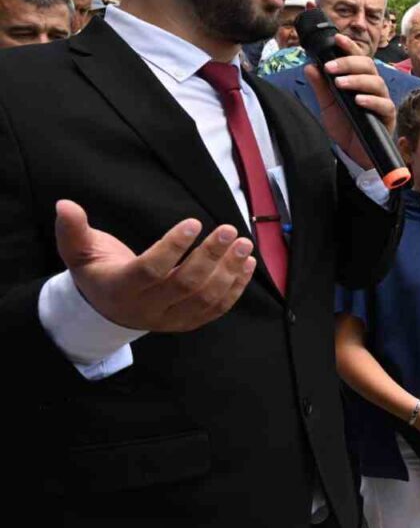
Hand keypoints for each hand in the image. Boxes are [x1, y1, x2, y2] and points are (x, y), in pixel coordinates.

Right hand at [54, 200, 256, 331]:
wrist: (108, 309)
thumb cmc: (98, 272)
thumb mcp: (80, 252)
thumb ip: (73, 231)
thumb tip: (65, 205)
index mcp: (121, 289)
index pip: (151, 270)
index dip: (172, 248)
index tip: (193, 222)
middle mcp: (147, 308)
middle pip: (185, 285)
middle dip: (210, 257)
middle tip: (229, 230)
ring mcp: (170, 319)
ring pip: (205, 299)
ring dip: (229, 271)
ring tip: (243, 244)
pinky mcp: (188, 322)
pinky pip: (216, 309)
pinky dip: (235, 288)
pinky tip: (247, 264)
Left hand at [304, 34, 395, 168]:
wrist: (354, 153)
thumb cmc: (345, 126)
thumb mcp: (327, 105)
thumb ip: (321, 86)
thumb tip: (310, 66)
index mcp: (360, 80)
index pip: (357, 58)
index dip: (349, 47)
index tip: (337, 39)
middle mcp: (373, 87)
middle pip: (368, 66)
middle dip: (348, 63)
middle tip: (330, 67)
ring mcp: (382, 100)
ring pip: (376, 82)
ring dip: (357, 80)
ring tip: (340, 84)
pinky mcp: (387, 116)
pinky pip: (384, 105)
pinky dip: (371, 101)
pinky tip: (358, 100)